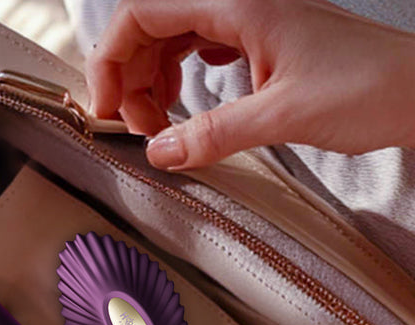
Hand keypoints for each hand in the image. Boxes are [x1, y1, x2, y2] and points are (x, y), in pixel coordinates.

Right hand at [85, 0, 414, 169]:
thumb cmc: (374, 87)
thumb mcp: (283, 117)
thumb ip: (213, 134)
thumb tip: (159, 152)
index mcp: (238, 5)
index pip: (142, 14)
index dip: (111, 60)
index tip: (106, 107)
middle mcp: (240, 4)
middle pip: (151, 25)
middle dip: (129, 76)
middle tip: (135, 126)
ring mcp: (252, 19)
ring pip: (172, 37)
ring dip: (152, 80)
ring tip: (159, 124)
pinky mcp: (264, 38)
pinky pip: (199, 47)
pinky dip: (180, 77)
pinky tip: (189, 104)